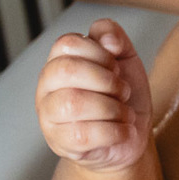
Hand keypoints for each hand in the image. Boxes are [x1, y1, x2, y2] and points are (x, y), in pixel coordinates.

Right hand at [35, 19, 151, 170]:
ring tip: (124, 113)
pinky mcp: (60, 143)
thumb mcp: (126, 58)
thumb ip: (114, 36)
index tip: (116, 68)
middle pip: (66, 71)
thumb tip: (107, 40)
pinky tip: (122, 130)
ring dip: (112, 108)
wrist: (131, 135)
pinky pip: (83, 135)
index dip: (100, 54)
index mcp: (59, 61)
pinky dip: (114, 132)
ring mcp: (49, 117)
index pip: (68, 44)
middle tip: (122, 91)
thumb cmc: (122, 95)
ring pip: (73, 104)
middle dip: (106, 81)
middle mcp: (47, 87)